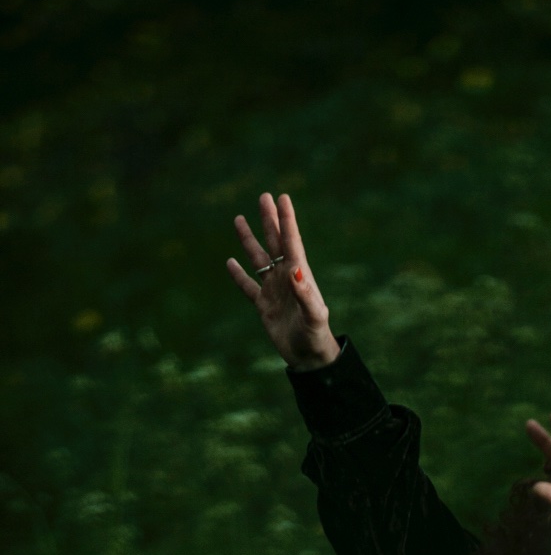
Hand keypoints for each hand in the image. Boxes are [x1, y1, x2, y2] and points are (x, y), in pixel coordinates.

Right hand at [226, 192, 341, 371]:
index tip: (282, 197)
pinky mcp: (263, 305)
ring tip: (238, 219)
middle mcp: (286, 277)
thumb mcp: (314, 315)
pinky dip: (238, 275)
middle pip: (275, 242)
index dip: (287, 219)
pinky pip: (248, 286)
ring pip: (258, 259)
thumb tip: (294, 268)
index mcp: (299, 275)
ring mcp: (273, 290)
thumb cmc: (316, 336)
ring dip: (249, 240)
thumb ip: (304, 292)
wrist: (309, 358)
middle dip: (270, 220)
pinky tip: (230, 262)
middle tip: (264, 197)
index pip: (291, 241)